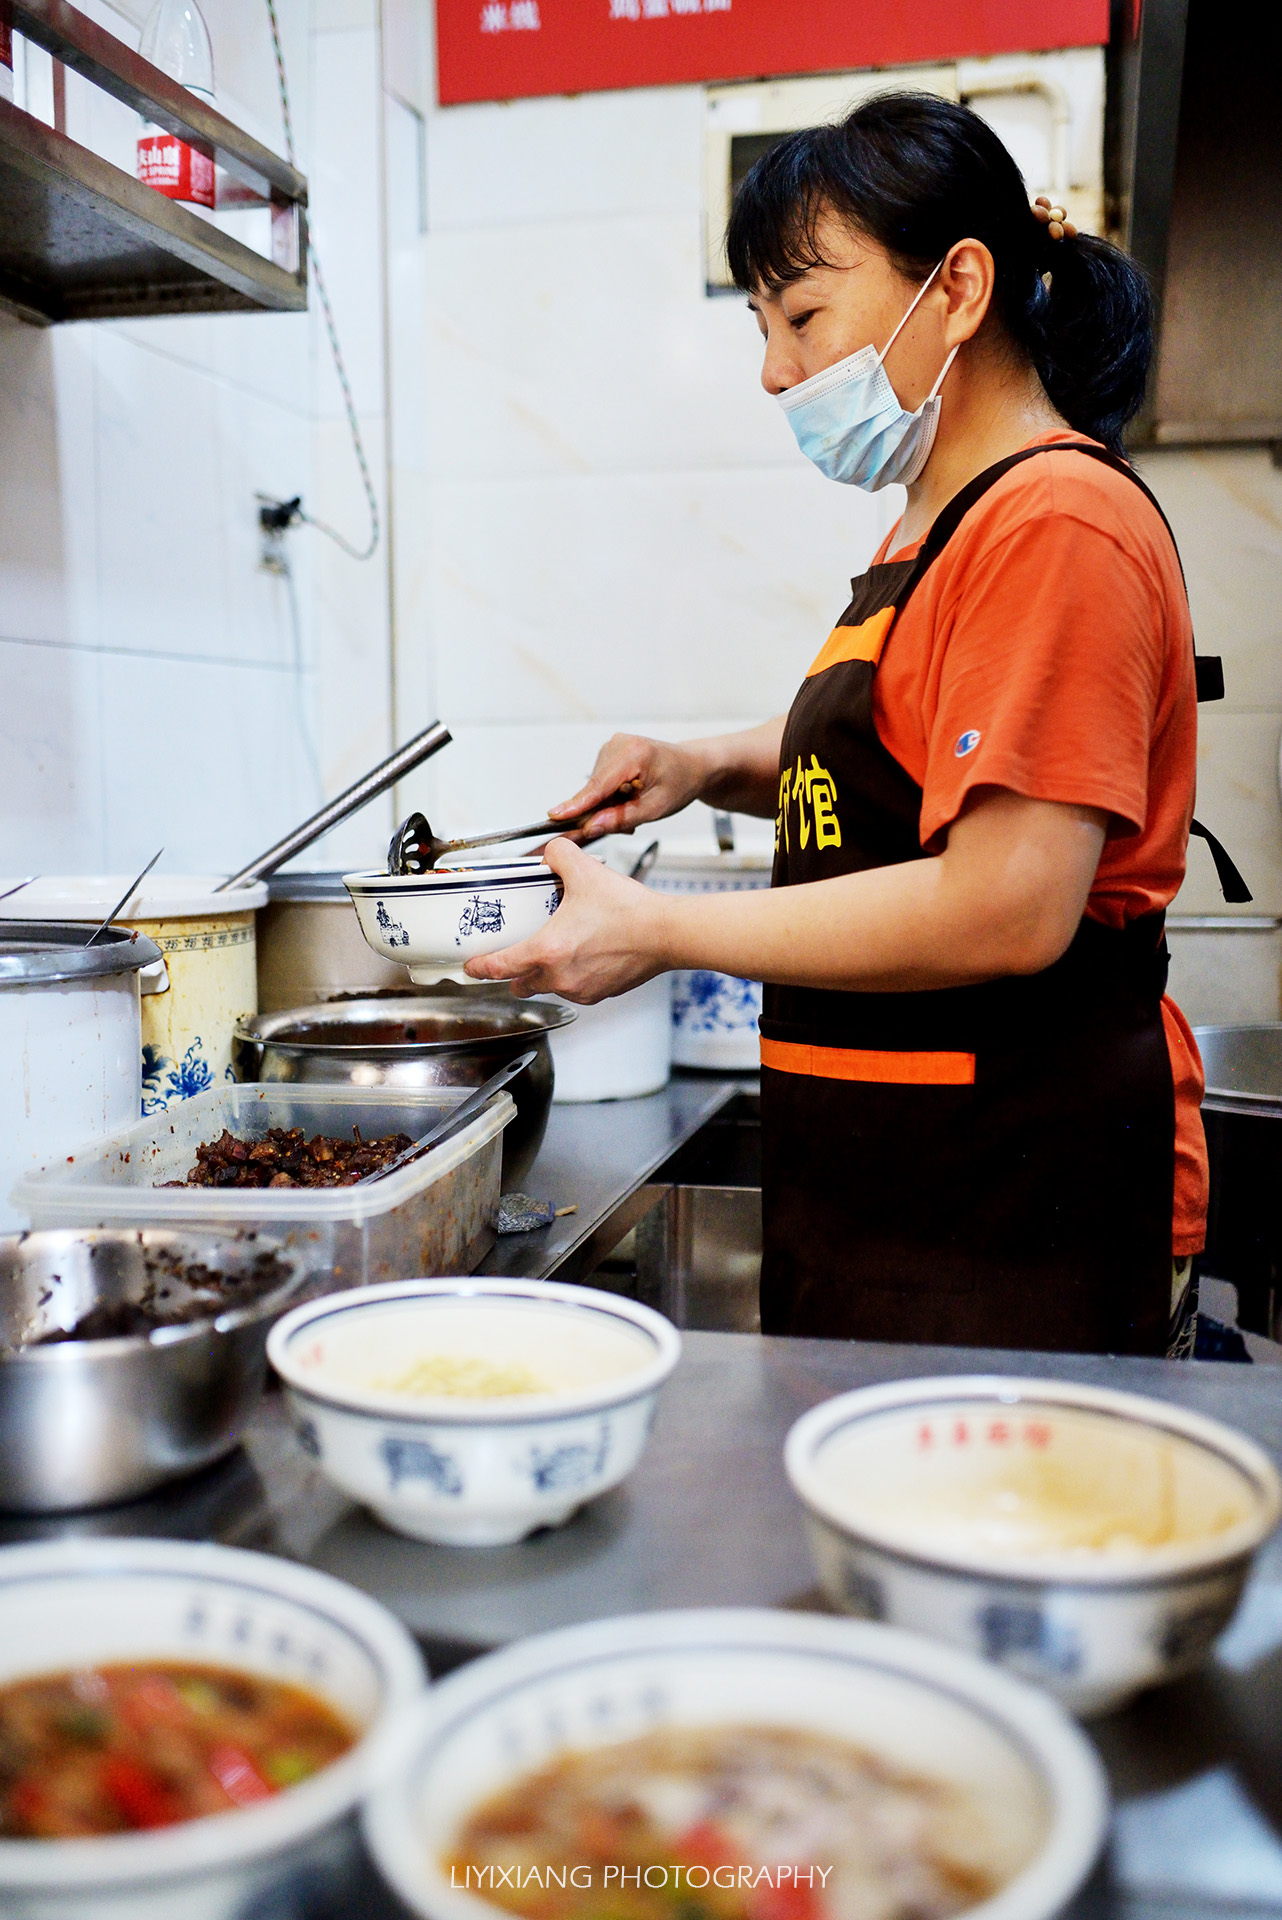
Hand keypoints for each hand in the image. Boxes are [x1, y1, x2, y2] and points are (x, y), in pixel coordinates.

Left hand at [464, 838, 670, 1001]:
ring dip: (544, 974)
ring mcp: (581, 990)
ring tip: (556, 949)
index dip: (478, 968)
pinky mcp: (601, 994)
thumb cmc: (630, 911)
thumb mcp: (586, 871)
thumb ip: (558, 856)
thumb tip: (549, 853)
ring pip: (548, 987)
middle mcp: (560, 977)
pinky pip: (575, 989)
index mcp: (547, 951)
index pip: (498, 968)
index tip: (471, 966)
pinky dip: (572, 976)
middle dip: (512, 974)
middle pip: (519, 985)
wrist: (666, 933)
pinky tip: (584, 954)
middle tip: (511, 956)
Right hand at [548, 734, 708, 842]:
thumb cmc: (681, 782)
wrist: (692, 765)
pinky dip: (610, 795)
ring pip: (595, 787)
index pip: (599, 785)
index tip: (555, 816)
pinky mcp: (609, 752)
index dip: (577, 804)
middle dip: (603, 811)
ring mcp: (612, 746)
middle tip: (627, 825)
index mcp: (635, 754)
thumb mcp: (656, 808)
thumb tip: (591, 827)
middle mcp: (619, 744)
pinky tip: (628, 797)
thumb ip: (621, 818)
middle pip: (595, 788)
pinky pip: (599, 781)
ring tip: (634, 807)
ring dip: (608, 804)